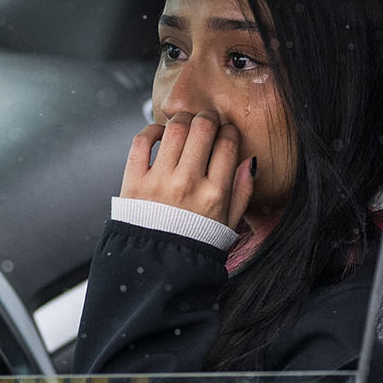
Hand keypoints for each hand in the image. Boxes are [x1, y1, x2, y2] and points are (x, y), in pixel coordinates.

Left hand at [121, 111, 253, 229]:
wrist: (158, 264)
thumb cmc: (195, 242)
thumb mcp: (229, 223)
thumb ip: (243, 192)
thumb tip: (249, 161)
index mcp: (215, 194)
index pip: (227, 144)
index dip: (229, 131)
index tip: (226, 132)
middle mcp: (188, 184)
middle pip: (203, 129)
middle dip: (208, 118)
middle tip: (207, 120)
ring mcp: (159, 181)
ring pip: (175, 129)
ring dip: (183, 119)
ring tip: (185, 123)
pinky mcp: (134, 180)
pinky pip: (142, 141)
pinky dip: (152, 130)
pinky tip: (161, 134)